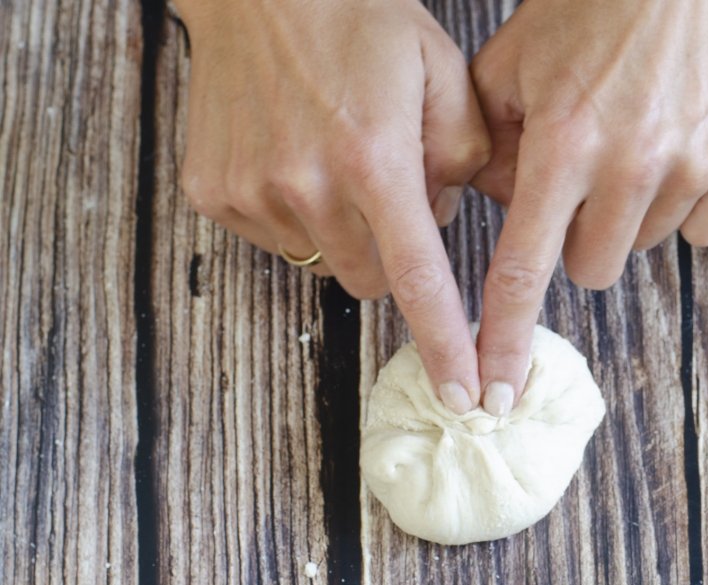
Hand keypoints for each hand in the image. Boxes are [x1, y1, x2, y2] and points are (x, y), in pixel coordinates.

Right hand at [177, 0, 490, 412]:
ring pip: (325, 261)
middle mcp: (309, 186)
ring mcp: (254, 193)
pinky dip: (297, 214)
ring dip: (344, 232)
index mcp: (375, 161)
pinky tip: (295, 156)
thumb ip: (463, 156)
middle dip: (393, 254)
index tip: (465, 396)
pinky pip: (277, 238)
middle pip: (372, 281)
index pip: (420, 280)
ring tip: (337, 159)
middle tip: (388, 189)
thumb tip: (444, 221)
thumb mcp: (441, 72)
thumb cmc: (359, 21)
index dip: (446, 344)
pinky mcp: (214, 193)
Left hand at [468, 0, 707, 414]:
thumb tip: (492, 203)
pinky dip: (684, 201)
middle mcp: (634, 162)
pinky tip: (677, 146)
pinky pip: (703, 227)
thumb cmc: (588, 3)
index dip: (503, 338)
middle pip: (593, 269)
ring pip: (646, 246)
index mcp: (565, 141)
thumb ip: (486, 144)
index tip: (494, 395)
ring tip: (634, 141)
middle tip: (582, 183)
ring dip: (630, 214)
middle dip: (579, 239)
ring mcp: (699, 163)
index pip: (524, 266)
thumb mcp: (510, 61)